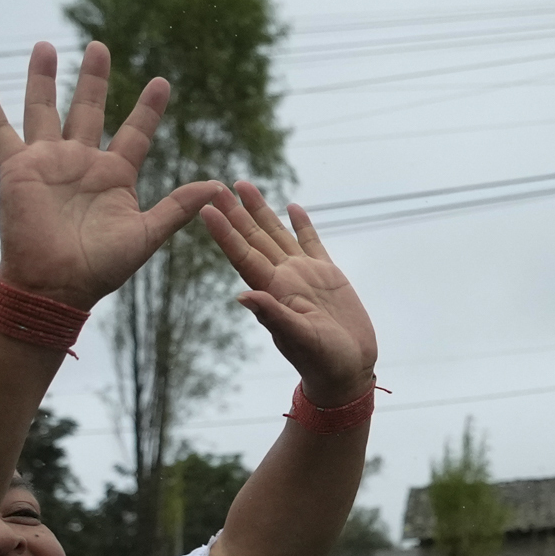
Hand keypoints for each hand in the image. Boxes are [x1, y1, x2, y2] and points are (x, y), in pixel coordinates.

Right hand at [0, 41, 222, 310]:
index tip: (161, 81)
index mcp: (114, 176)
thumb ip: (178, 207)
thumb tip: (219, 187)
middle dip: (93, 79)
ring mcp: (47, 162)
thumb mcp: (146, 234)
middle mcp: (80, 163)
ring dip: (43, 78)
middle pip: (88, 109)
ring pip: (44, 110)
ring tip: (45, 45)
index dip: (147, 109)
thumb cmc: (100, 268)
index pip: (135, 133)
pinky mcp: (16, 170)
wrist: (54, 287)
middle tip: (99, 46)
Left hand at [201, 184, 378, 404]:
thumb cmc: (323, 361)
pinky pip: (312, 243)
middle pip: (254, 238)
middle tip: (217, 185)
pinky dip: (302, 224)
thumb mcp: (300, 340)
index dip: (225, 233)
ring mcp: (305, 275)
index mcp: (274, 291)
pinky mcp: (328, 275)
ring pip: (278, 234)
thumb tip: (243, 296)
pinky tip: (292, 207)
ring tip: (245, 185)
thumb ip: (274, 316)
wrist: (348, 370)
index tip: (206, 209)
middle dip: (236, 212)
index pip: (243, 255)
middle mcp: (284, 278)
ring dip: (261, 211)